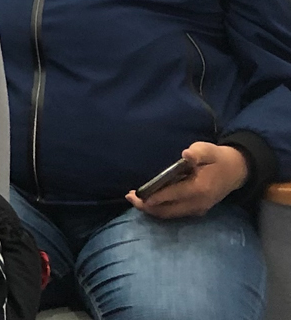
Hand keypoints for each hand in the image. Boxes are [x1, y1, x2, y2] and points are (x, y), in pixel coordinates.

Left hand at [128, 142, 249, 218]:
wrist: (235, 171)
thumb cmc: (217, 158)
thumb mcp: (208, 150)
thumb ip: (197, 153)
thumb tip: (186, 155)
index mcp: (200, 189)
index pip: (173, 195)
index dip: (154, 196)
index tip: (137, 194)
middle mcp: (198, 203)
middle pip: (168, 210)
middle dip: (147, 206)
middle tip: (130, 197)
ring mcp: (198, 209)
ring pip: (170, 214)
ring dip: (152, 210)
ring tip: (135, 200)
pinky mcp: (197, 210)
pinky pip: (175, 213)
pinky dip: (160, 209)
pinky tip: (149, 201)